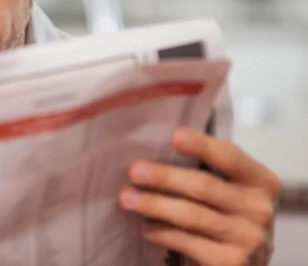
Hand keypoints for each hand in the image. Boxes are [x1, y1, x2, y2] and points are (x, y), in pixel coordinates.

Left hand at [118, 127, 279, 265]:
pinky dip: (163, 234)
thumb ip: (209, 167)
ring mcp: (248, 239)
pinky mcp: (231, 264)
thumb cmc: (230, 214)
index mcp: (261, 181)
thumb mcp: (232, 188)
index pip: (230, 156)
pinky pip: (188, 244)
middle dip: (165, 177)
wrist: (249, 262)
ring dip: (154, 205)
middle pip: (204, 186)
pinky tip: (145, 227)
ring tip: (127, 198)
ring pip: (191, 216)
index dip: (202, 145)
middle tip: (134, 171)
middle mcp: (259, 209)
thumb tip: (159, 145)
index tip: (175, 135)